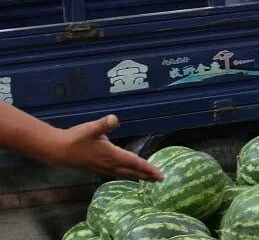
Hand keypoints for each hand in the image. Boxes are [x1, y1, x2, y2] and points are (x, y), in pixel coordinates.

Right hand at [47, 115, 162, 181]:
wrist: (58, 150)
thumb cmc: (75, 138)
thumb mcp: (90, 128)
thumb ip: (103, 124)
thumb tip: (114, 118)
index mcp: (111, 155)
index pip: (134, 162)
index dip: (147, 168)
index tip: (159, 174)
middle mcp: (109, 164)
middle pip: (132, 171)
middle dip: (147, 175)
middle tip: (161, 179)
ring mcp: (103, 168)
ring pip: (125, 174)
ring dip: (138, 176)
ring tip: (150, 178)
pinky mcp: (98, 168)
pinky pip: (117, 173)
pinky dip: (127, 174)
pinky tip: (129, 174)